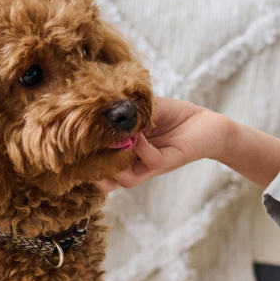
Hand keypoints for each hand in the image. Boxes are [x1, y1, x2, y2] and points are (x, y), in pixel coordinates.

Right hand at [95, 97, 235, 192]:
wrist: (206, 123)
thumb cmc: (173, 116)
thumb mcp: (141, 111)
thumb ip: (122, 110)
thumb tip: (96, 100)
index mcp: (126, 154)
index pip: (97, 166)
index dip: (84, 161)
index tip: (73, 145)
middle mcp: (136, 164)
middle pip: (106, 181)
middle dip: (93, 171)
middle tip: (86, 152)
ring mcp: (151, 165)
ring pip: (125, 180)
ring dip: (115, 163)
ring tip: (112, 142)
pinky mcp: (169, 161)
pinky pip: (150, 161)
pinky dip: (141, 148)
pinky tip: (138, 134)